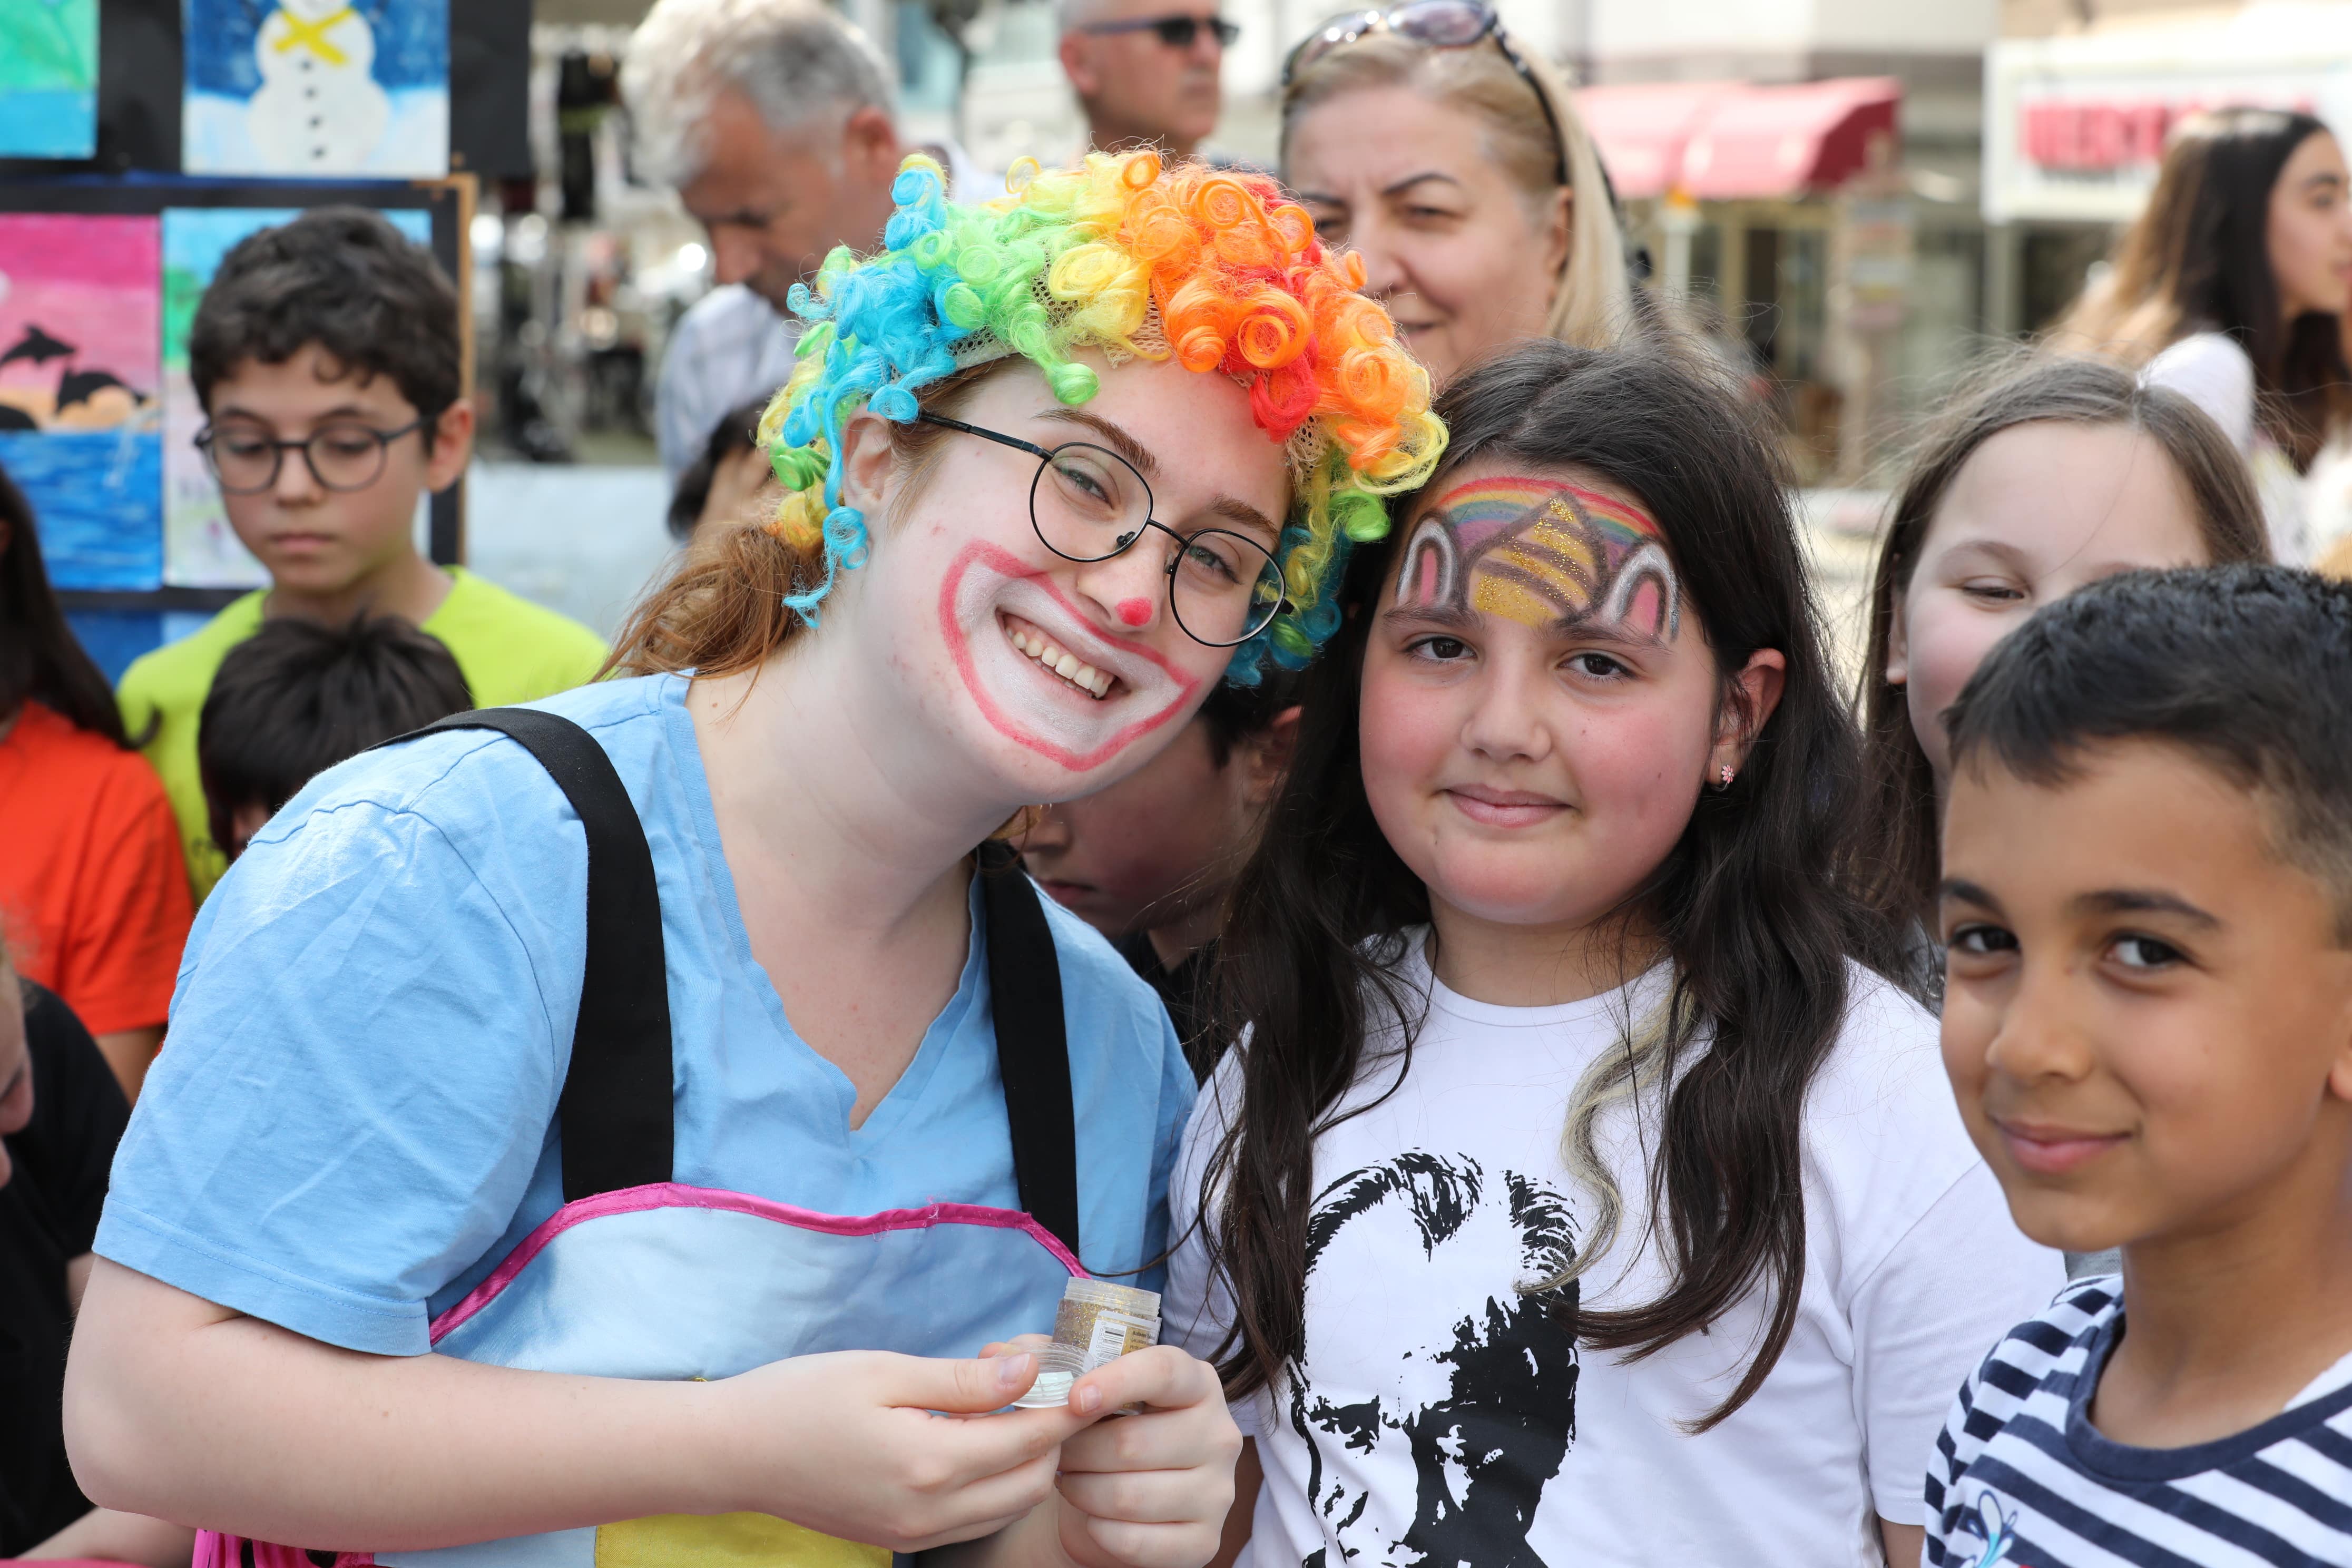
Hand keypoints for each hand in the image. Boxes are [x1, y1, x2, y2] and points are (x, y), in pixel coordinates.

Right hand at [711, 1349, 1091, 1553]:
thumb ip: (963, 1379)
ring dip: (1026, 1462)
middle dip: (1052, 1435)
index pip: (1030, 1438)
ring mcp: (915, 1534)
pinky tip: (976, 1441)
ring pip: (1008, 1507)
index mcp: (929, 1464)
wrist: (734, 1453)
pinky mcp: (900, 1539)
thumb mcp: (884, 1370)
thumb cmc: (801, 1398)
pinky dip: (995, 1485)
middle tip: (1042, 1386)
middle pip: (1032, 1482)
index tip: (1077, 1372)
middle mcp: (929, 1512)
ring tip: (1010, 1409)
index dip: (1063, 1403)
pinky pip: (975, 1520)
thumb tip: (1030, 1368)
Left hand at [1050, 1347, 1241, 1567]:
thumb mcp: (1108, 1399)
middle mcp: (1220, 1436)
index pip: (1164, 1371)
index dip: (1115, 1381)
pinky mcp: (1205, 1542)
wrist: (1124, 1504)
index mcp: (1199, 1385)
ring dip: (1082, 1491)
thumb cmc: (1112, 1437)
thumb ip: (1087, 1382)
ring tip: (1069, 1481)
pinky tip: (1092, 1518)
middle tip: (1058, 1452)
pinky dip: (1100, 1531)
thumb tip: (1053, 1391)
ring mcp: (1218, 1492)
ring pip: (1128, 1496)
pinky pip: (1135, 1541)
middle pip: (1132, 1442)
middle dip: (1078, 1451)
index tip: (1073, 1399)